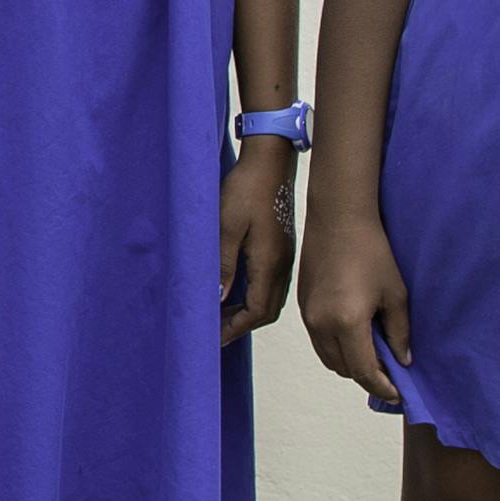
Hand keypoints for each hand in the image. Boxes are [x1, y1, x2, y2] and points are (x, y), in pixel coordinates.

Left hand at [219, 141, 297, 343]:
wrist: (270, 162)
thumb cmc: (246, 189)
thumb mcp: (226, 226)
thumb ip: (223, 264)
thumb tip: (219, 299)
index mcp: (269, 262)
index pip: (257, 311)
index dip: (236, 328)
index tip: (215, 338)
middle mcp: (281, 265)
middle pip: (267, 311)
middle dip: (242, 325)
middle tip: (216, 333)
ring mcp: (284, 257)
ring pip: (270, 298)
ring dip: (248, 312)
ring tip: (223, 318)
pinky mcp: (281, 248)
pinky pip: (270, 284)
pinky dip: (253, 297)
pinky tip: (236, 293)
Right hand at [298, 202, 411, 403]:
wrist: (337, 220)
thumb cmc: (372, 252)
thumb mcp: (395, 294)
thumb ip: (399, 332)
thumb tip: (402, 360)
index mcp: (347, 323)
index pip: (364, 371)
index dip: (383, 387)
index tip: (398, 393)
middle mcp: (322, 325)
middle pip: (344, 370)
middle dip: (367, 376)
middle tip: (390, 372)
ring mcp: (308, 317)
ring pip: (328, 359)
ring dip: (350, 365)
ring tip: (373, 355)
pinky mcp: (301, 307)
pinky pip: (319, 342)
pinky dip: (337, 349)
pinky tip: (355, 336)